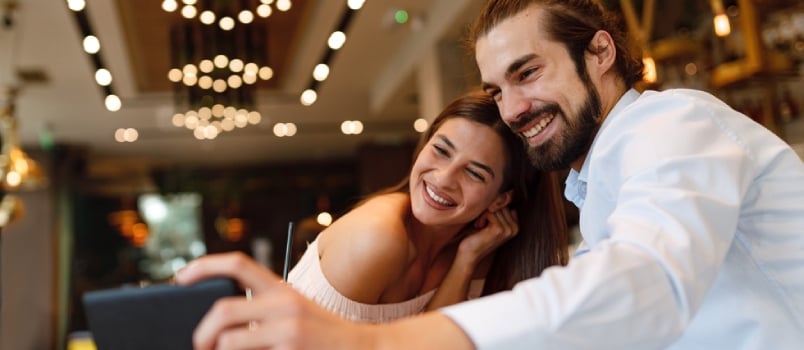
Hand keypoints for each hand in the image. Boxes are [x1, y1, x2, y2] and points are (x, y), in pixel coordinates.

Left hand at [174, 252, 374, 349]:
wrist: (366, 349)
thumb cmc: (326, 338)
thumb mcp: (297, 314)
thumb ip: (264, 313)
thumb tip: (224, 326)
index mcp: (283, 290)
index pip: (238, 264)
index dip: (204, 266)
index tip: (180, 277)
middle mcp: (284, 304)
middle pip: (222, 309)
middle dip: (202, 332)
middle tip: (200, 346)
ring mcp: (287, 329)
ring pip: (228, 339)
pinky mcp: (290, 349)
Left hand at [457, 208, 518, 266]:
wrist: (469, 255)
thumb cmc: (477, 237)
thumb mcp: (490, 222)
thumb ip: (498, 210)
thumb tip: (500, 194)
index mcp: (515, 225)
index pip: (506, 203)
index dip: (494, 207)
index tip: (486, 219)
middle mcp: (515, 228)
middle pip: (501, 204)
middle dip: (488, 209)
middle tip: (481, 222)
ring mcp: (508, 229)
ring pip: (495, 207)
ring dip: (483, 213)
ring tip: (479, 225)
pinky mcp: (499, 229)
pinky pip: (490, 211)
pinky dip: (481, 216)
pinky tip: (478, 226)